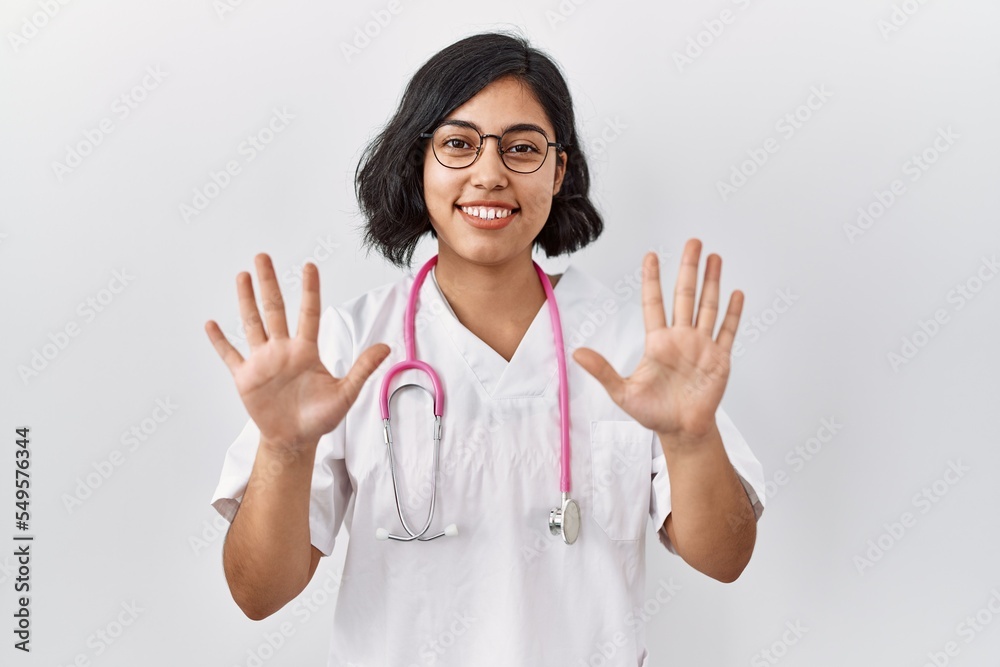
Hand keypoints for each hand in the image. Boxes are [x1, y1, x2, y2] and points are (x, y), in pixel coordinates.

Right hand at [204, 254, 389, 451]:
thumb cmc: (319, 418)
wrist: (295, 440)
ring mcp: (262, 362)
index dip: (309, 290)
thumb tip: (385, 347)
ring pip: (252, 324)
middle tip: (263, 256)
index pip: (308, 313)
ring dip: (245, 300)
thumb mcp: (345, 393)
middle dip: (268, 283)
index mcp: (306, 351)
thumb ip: (362, 369)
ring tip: (242, 276)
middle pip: (274, 309)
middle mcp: (282, 350)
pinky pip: (230, 355)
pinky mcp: (245, 377)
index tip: (309, 265)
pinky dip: (220, 341)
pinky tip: (211, 323)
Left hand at [572, 239, 743, 440]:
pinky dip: (733, 313)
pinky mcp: (719, 359)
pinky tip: (735, 292)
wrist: (681, 431)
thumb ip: (603, 371)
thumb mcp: (623, 392)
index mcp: (658, 342)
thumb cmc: (653, 413)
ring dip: (712, 282)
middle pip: (685, 295)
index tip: (652, 255)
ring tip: (715, 257)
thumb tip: (576, 354)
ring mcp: (702, 346)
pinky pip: (727, 331)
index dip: (653, 279)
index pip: (654, 302)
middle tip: (693, 242)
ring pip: (707, 306)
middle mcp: (681, 338)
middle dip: (689, 268)